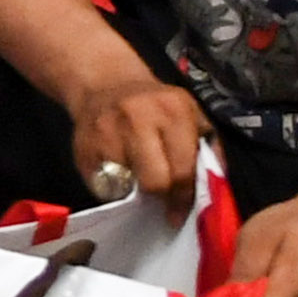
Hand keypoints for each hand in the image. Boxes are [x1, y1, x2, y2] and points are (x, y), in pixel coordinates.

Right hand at [65, 64, 209, 206]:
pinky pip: (101, 185)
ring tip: (138, 179)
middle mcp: (138, 118)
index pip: (182, 169)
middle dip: (160, 194)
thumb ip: (208, 149)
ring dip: (134, 189)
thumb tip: (214, 188)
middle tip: (160, 195)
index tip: (180, 212)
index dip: (183, 196)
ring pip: (127, 186)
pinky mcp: (83, 147)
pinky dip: (112, 186)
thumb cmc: (157, 105)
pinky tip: (118, 173)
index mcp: (173, 111)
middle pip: (154, 181)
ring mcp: (106, 132)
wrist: (106, 84)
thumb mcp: (192, 115)